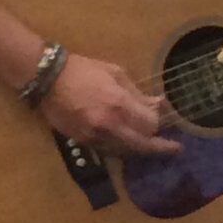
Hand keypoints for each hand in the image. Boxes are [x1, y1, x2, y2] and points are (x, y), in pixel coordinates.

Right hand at [39, 52, 180, 156]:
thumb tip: (159, 104)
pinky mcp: (83, 142)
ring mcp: (94, 136)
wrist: (48, 80)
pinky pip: (110, 151)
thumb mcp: (116, 74)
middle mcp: (109, 125)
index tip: (163, 116)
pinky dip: (123, 150)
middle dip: (160, 148)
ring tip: (154, 147)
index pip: (150, 124)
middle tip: (175, 150)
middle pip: (142, 145)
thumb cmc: (85, 71)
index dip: (158, 122)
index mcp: (119, 104)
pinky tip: (131, 145)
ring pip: (126, 152)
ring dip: (141, 150)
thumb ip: (138, 94)